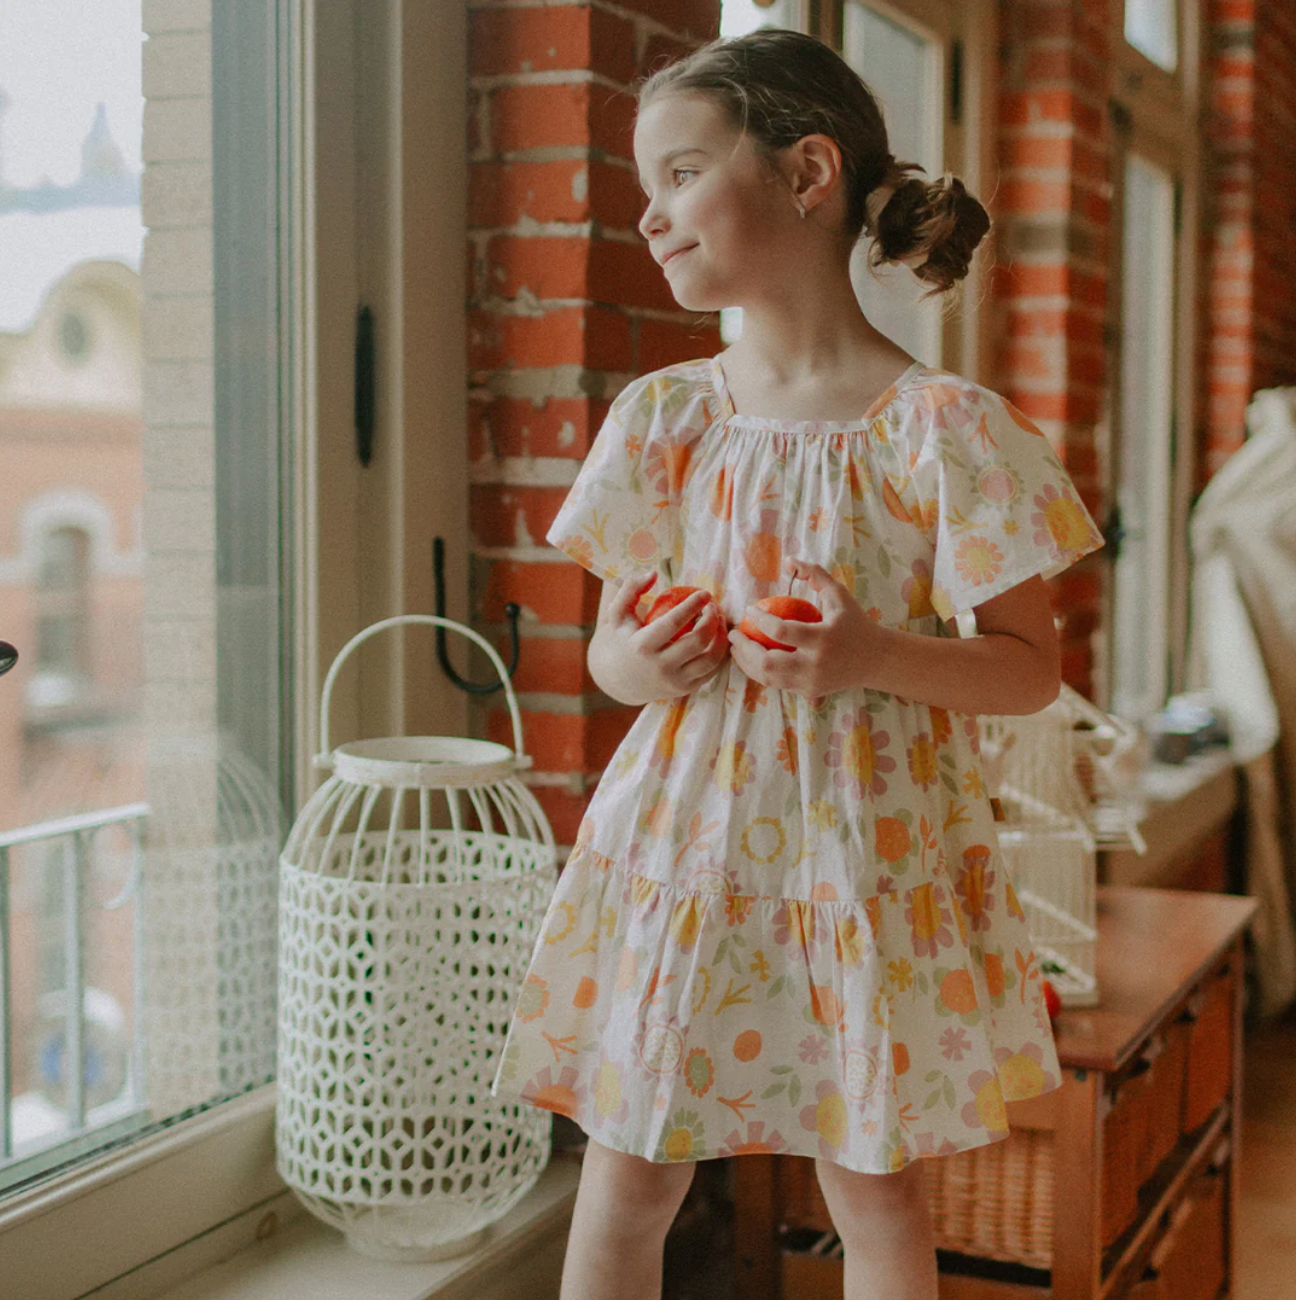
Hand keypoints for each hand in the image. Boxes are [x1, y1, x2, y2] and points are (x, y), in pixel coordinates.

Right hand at [599, 572, 728, 701]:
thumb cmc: (621, 640)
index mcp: (643, 646)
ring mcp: (675, 682)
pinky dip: (720, 653)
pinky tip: (718, 637)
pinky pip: (712, 671)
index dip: (693, 605)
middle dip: (712, 620)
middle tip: (713, 607)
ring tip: (719, 620)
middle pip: (698, 641)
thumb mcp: (617, 614)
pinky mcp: (686, 689)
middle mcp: (660, 667)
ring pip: (711, 660)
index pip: (673, 622)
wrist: (619, 680)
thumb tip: (653, 573)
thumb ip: (630, 589)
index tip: (705, 593)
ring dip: (721, 637)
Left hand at [727, 558, 879, 697]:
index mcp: (824, 639)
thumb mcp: (839, 594)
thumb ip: (815, 574)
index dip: (760, 620)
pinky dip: (759, 672)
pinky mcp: (808, 692)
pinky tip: (751, 658)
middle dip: (744, 648)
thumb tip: (788, 561)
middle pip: (768, 663)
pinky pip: (776, 684)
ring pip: (767, 678)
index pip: (782, 632)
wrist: (876, 660)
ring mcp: (811, 682)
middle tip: (733, 633)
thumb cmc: (855, 622)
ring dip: (746, 662)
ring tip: (736, 646)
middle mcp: (816, 665)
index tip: (749, 609)